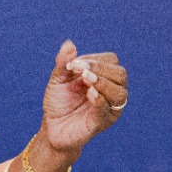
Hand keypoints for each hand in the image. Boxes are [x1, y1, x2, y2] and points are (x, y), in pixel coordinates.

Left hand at [41, 40, 127, 154]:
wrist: (52, 127)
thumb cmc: (59, 101)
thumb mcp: (58, 79)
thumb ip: (63, 62)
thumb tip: (68, 44)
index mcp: (104, 77)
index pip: (111, 61)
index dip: (95, 59)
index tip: (73, 63)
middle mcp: (111, 91)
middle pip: (120, 74)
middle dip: (100, 68)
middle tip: (79, 69)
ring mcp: (109, 108)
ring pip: (119, 92)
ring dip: (102, 82)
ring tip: (85, 79)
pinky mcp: (102, 122)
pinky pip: (107, 110)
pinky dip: (100, 99)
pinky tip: (89, 93)